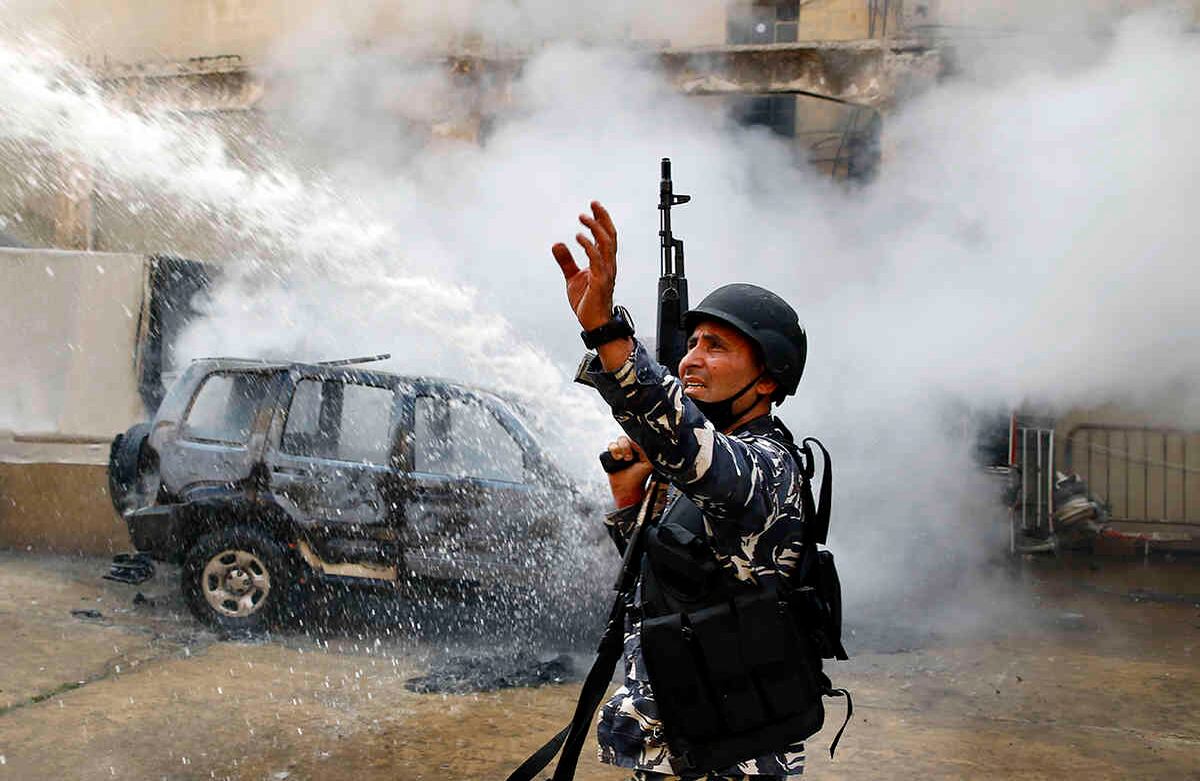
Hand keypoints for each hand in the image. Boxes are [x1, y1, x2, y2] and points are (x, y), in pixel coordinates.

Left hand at [552, 201, 617, 331]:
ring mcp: (606, 273)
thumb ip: (566, 261)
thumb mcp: (572, 277)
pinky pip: (597, 260)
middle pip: (610, 236)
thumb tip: (557, 244)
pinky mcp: (600, 282)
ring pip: (606, 245)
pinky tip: (578, 238)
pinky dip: (589, 247)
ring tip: (583, 218)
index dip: (602, 220)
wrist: (593, 323)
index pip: (607, 236)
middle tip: (593, 204)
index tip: (594, 206)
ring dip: (595, 229)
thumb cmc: (587, 302)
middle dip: (603, 218)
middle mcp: (608, 265)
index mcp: (604, 263)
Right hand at [606, 435, 653, 508]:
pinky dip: (612, 452)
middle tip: (629, 458)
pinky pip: (609, 448)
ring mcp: (619, 454)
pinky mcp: (610, 458)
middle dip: (626, 447)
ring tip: (621, 460)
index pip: (634, 438)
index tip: (635, 453)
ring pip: (615, 442)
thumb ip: (644, 451)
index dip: (633, 442)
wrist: (628, 490)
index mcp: (638, 450)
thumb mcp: (647, 463)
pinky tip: (616, 461)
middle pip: (624, 438)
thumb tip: (635, 442)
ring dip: (618, 449)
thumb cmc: (639, 478)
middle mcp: (628, 450)